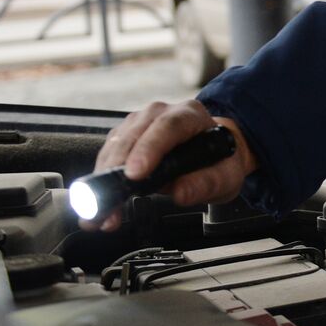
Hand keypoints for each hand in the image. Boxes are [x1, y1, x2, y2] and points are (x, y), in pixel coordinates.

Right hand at [80, 99, 259, 231]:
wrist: (215, 154)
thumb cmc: (219, 161)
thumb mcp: (225, 176)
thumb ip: (206, 184)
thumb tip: (181, 193)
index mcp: (189, 115)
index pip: (167, 127)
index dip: (148, 149)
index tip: (135, 174)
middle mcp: (160, 113)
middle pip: (134, 136)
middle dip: (118, 171)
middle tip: (110, 202)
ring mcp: (139, 123)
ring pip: (115, 146)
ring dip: (105, 179)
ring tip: (102, 212)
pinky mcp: (124, 137)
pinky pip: (108, 156)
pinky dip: (102, 180)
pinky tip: (101, 204)